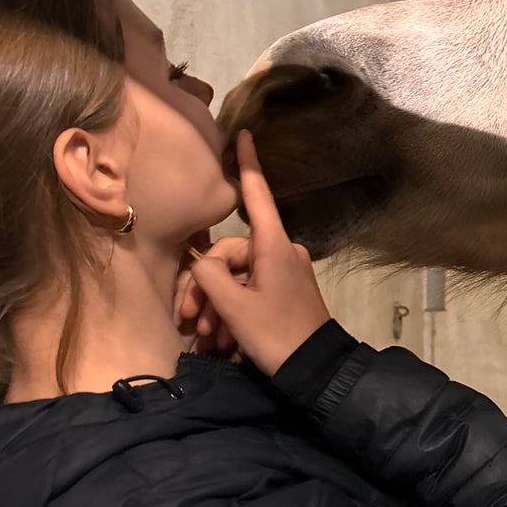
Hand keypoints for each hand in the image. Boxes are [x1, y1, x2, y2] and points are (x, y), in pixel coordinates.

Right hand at [174, 128, 331, 376]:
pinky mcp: (283, 294)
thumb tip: (204, 264)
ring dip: (215, 307)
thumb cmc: (276, 334)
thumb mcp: (234, 306)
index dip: (247, 165)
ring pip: (234, 279)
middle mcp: (280, 252)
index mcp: (273, 245)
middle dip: (204, 288)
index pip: (256, 195)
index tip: (245, 134)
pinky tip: (220, 342)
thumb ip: (209, 275)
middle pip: (228, 255)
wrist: (316, 372)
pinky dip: (230, 314)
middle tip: (191, 321)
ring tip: (207, 340)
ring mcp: (283, 274)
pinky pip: (248, 294)